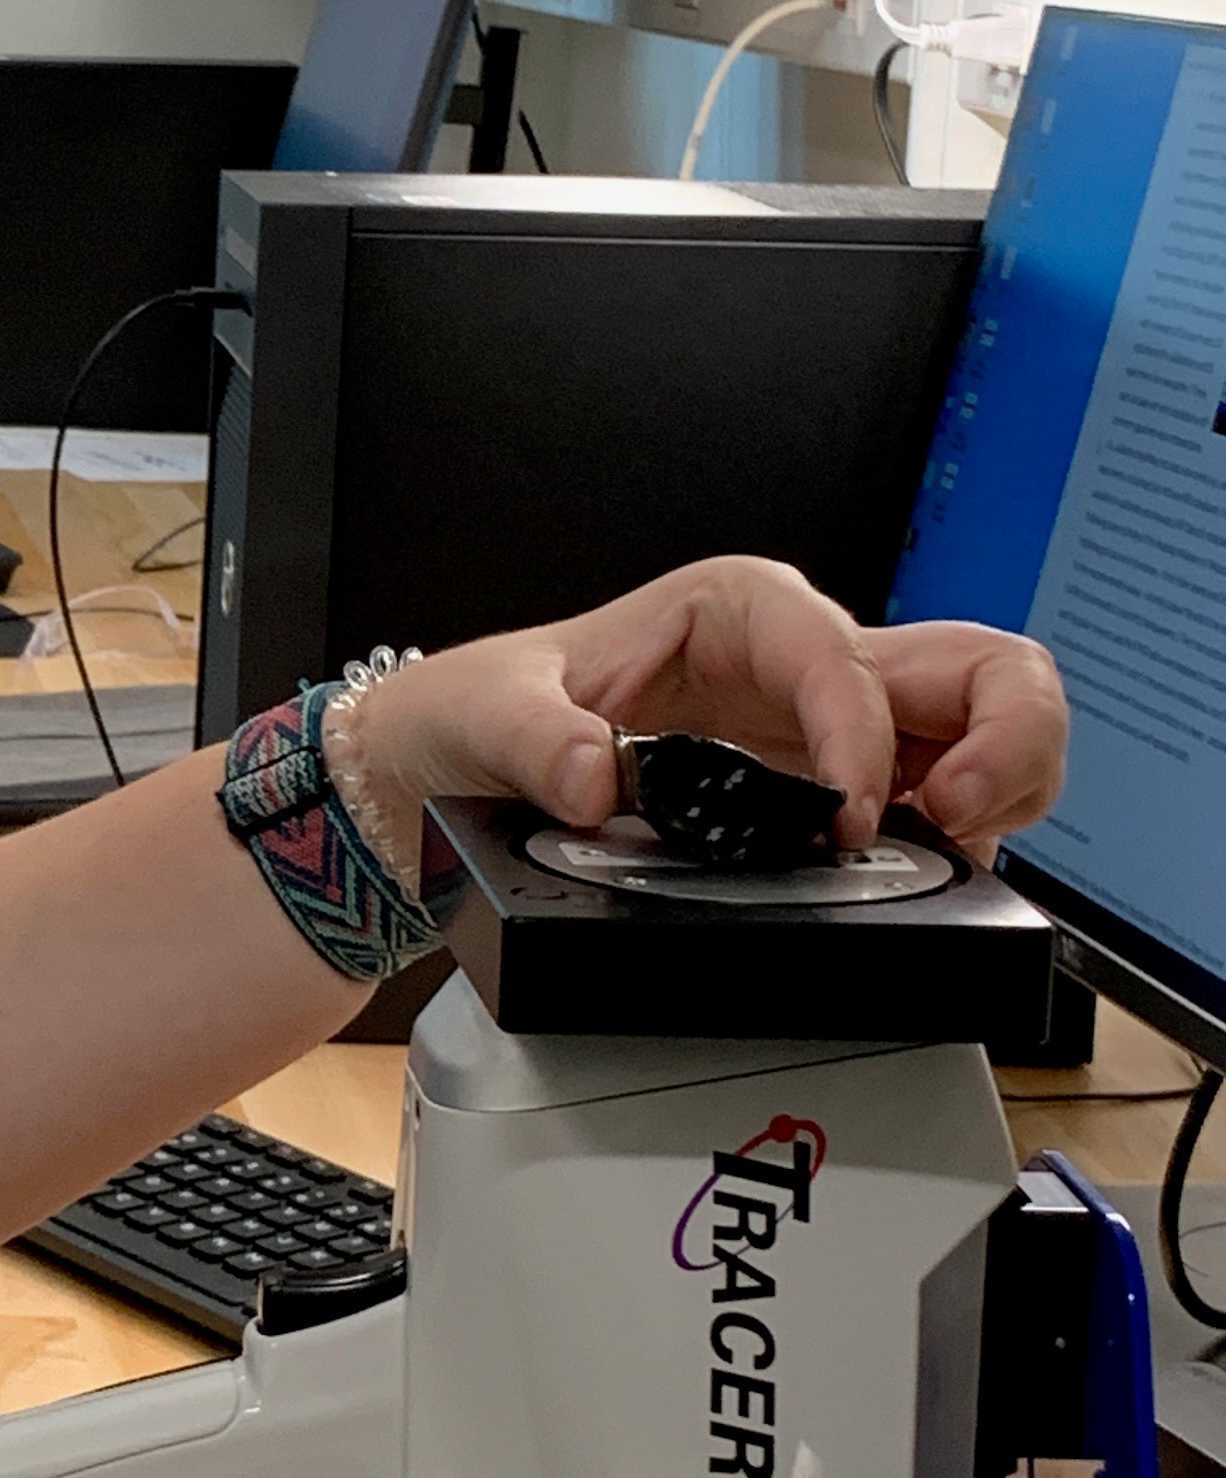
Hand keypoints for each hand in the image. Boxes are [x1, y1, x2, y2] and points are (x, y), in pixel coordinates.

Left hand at [347, 557, 1066, 863]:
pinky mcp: (840, 782)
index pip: (844, 659)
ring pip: (986, 720)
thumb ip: (536, 742)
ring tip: (962, 847)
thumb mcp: (491, 712)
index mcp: (739, 608)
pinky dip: (968, 828)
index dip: (862, 738)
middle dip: (1005, 736)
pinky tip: (929, 870)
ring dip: (1009, 780)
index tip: (846, 820)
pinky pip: (947, 790)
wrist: (468, 752)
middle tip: (960, 819)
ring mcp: (834, 720)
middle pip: (974, 662)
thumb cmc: (493, 707)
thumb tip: (591, 779)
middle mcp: (804, 654)